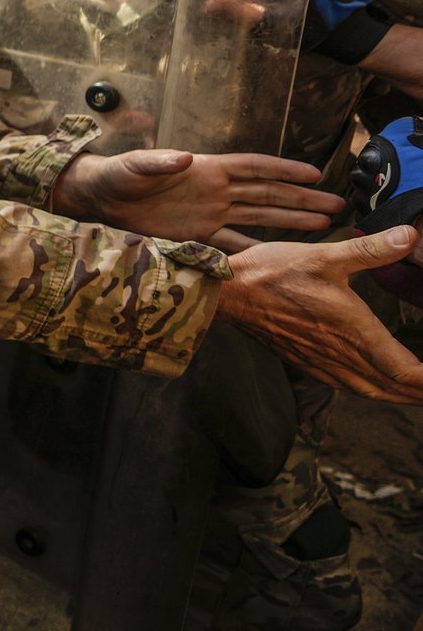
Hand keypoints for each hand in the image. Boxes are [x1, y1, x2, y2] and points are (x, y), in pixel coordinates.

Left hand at [52, 149, 342, 241]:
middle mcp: (214, 191)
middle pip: (267, 195)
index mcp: (206, 169)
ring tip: (325, 226)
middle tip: (338, 205)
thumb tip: (182, 156)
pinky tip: (278, 257)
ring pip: (258, 219)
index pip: (255, 168)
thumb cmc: (116, 175)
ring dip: (290, 223)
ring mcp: (208, 213)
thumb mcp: (135, 166)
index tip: (316, 175)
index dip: (284, 170)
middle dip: (302, 200)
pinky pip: (232, 244)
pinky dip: (254, 250)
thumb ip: (158, 162)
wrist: (98, 200)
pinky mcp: (195, 235)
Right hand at [215, 226, 422, 401]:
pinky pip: (346, 386)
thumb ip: (371, 249)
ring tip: (415, 393)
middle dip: (420, 393)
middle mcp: (340, 354)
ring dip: (398, 395)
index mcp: (354, 331)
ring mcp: (320, 361)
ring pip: (370, 390)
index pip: (406, 372)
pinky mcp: (303, 360)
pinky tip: (371, 382)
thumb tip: (410, 235)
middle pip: (393, 388)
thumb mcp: (325, 255)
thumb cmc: (272, 273)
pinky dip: (370, 389)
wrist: (226, 293)